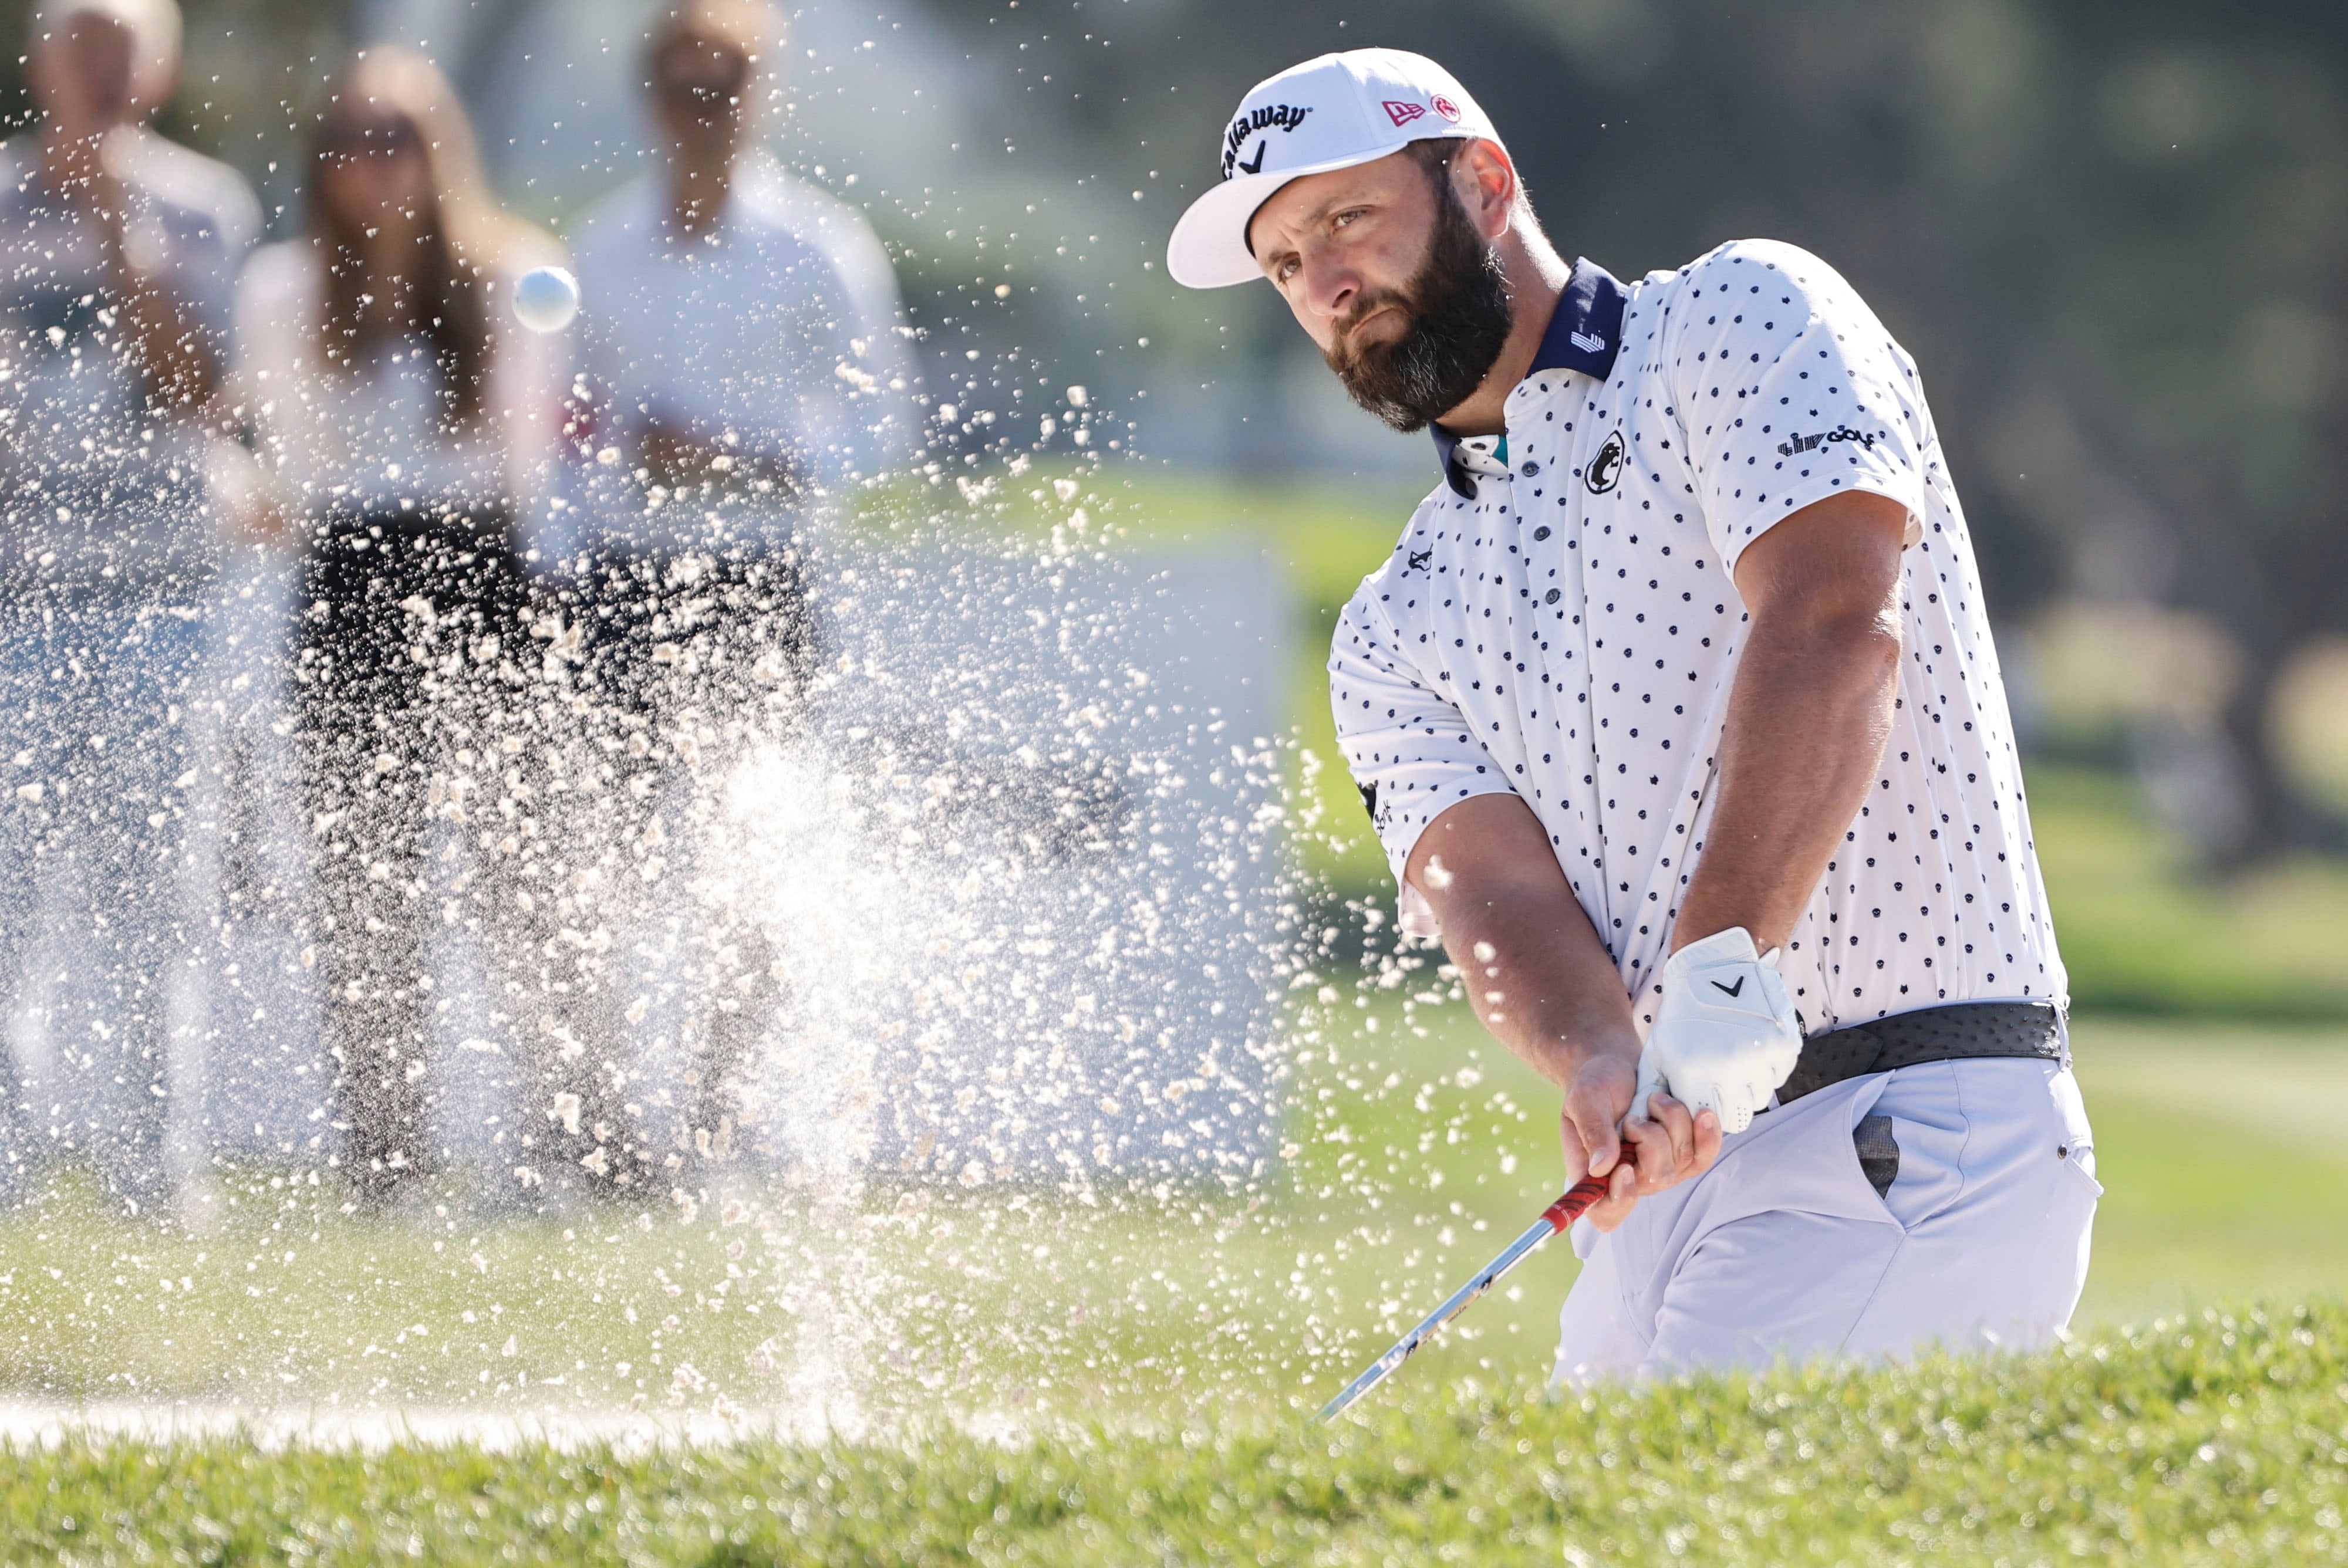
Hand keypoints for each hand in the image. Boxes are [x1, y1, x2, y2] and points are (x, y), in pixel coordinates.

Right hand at [1558, 1043, 1723, 1233]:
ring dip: (1674, 1124)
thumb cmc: (1594, 1084)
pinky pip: (1703, 1157)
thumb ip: (1592, 1131)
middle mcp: (1628, 1180)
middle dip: (1653, 1140)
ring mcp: (1659, 1169)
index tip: (1625, 1168)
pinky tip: (1703, 1114)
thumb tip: (1601, 1167)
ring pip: (1683, 1162)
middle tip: (1635, 1115)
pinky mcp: (1681, 1154)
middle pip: (1655, 1180)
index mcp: (1593, 1175)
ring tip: (1656, 1099)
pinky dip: (1706, 1136)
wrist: (1618, 1066)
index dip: (1620, 1200)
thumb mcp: (1584, 1100)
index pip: (1606, 1213)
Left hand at [1639, 925, 1803, 1134]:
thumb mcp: (1657, 1049)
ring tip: (1736, 1058)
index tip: (1704, 1093)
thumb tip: (1640, 1124)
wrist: (1717, 967)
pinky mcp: (1784, 1044)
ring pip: (1762, 1096)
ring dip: (1750, 1085)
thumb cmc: (1682, 1014)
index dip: (1707, 1110)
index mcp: (1693, 1070)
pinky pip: (1780, 1074)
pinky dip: (1769, 1067)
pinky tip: (1752, 1044)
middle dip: (1731, 1103)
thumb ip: (1651, 1090)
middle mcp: (1729, 1066)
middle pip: (1739, 1115)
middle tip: (1723, 1081)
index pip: (1708, 1119)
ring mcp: (1760, 1055)